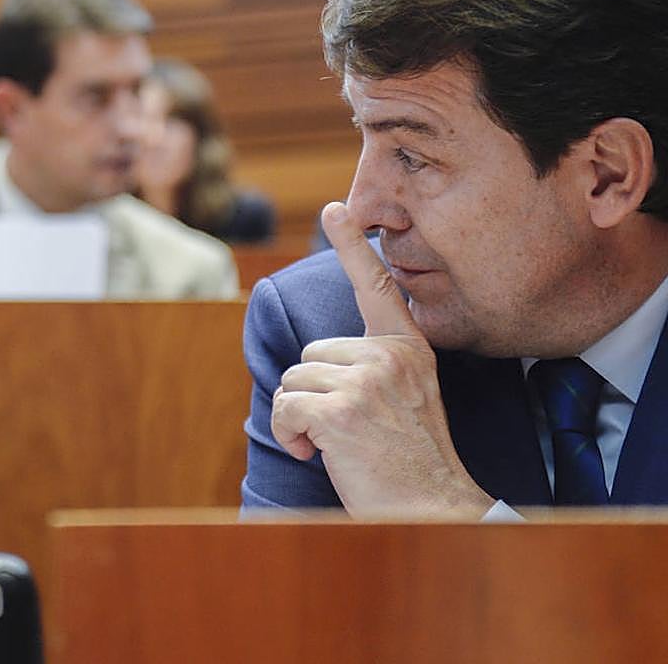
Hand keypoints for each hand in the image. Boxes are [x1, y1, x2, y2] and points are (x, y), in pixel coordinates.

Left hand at [270, 202, 493, 517]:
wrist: (432, 508)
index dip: (352, 247)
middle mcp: (389, 356)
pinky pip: (285, 406)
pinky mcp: (340, 410)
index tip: (336, 210)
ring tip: (335, 444)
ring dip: (300, 417)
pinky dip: (289, 434)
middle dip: (313, 393)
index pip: (376, 287)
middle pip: (310, 353)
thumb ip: (375, 368)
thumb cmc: (412, 460)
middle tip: (345, 429)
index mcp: (408, 349)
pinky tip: (318, 453)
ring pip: (294, 379)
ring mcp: (366, 381)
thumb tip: (322, 359)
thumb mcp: (406, 398)